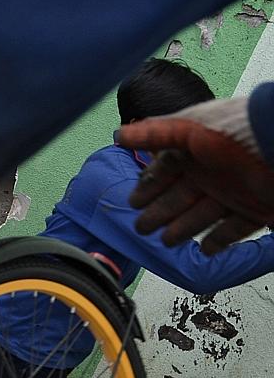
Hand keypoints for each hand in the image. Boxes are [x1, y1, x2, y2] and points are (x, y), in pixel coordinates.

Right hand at [117, 96, 273, 252]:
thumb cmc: (240, 129)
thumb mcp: (189, 128)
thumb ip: (154, 132)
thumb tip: (120, 134)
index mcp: (196, 149)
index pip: (165, 170)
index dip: (148, 186)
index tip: (133, 201)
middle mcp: (213, 171)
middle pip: (181, 195)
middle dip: (160, 211)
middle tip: (142, 226)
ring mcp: (234, 191)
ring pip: (203, 214)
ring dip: (183, 228)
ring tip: (166, 241)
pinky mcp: (256, 209)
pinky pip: (234, 229)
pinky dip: (219, 240)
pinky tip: (205, 249)